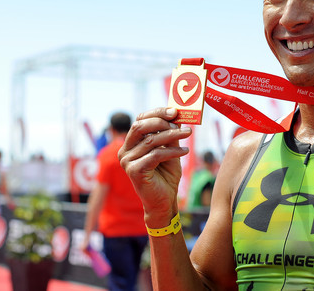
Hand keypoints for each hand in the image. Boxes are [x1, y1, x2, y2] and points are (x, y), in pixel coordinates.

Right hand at [118, 107, 191, 221]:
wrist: (164, 200)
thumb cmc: (166, 175)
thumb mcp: (170, 149)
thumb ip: (170, 134)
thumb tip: (177, 116)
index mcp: (131, 143)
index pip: (140, 120)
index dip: (157, 113)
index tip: (174, 111)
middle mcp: (124, 151)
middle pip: (140, 126)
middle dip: (162, 121)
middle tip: (181, 123)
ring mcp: (127, 161)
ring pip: (151, 141)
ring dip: (173, 135)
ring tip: (189, 133)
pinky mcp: (134, 171)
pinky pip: (156, 155)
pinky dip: (173, 151)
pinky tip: (185, 152)